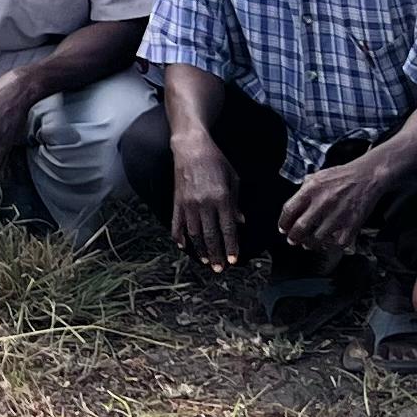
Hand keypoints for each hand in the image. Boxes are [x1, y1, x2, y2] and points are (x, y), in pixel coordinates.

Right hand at [168, 128, 245, 269]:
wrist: (191, 147)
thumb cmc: (216, 161)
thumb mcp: (233, 179)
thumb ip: (236, 203)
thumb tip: (240, 222)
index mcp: (221, 198)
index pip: (227, 229)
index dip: (230, 246)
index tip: (233, 260)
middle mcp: (204, 203)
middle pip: (210, 235)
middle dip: (215, 254)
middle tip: (219, 268)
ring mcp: (188, 203)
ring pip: (193, 233)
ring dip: (199, 249)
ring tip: (204, 261)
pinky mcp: (177, 201)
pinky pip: (176, 223)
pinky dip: (178, 236)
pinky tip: (182, 246)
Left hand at [273, 149, 385, 259]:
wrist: (367, 177)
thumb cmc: (341, 176)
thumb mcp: (317, 176)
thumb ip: (303, 190)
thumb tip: (292, 206)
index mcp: (311, 189)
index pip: (289, 210)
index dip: (283, 223)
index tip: (283, 228)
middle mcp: (322, 203)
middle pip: (300, 228)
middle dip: (293, 237)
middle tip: (293, 240)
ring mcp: (338, 215)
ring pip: (317, 239)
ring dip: (310, 244)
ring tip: (308, 244)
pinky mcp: (352, 224)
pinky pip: (337, 243)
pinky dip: (331, 245)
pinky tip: (327, 243)